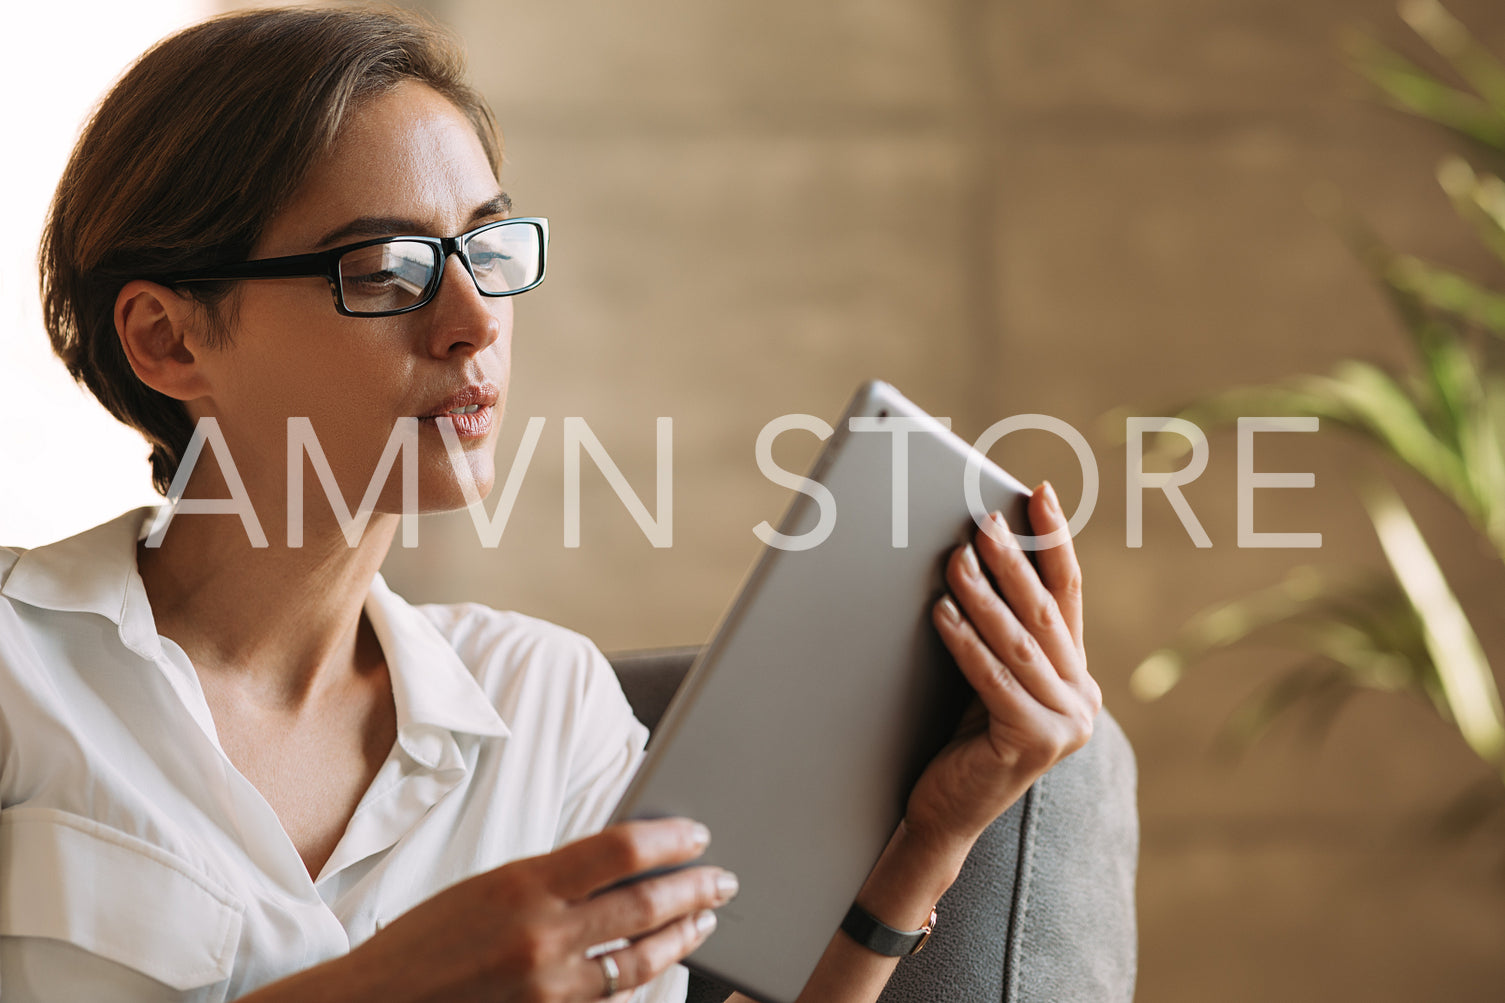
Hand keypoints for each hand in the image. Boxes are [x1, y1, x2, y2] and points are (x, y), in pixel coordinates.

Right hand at [344, 818, 735, 1002]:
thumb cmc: (427, 940)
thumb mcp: (488, 887)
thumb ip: (553, 878)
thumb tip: (623, 861)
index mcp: (523, 883)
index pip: (620, 850)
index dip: (669, 839)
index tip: (698, 835)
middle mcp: (541, 936)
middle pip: (643, 906)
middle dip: (693, 891)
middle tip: (722, 880)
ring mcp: (547, 988)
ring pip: (638, 960)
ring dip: (680, 938)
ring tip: (702, 920)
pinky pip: (610, 998)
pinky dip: (640, 978)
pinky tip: (657, 963)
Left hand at [903, 482, 1100, 857]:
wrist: (945, 814)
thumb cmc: (960, 738)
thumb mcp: (990, 677)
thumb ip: (1003, 630)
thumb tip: (976, 549)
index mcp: (1077, 675)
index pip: (1068, 594)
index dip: (1054, 542)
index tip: (1040, 494)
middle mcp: (1082, 698)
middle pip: (1045, 614)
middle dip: (1014, 563)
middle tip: (986, 522)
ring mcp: (1065, 725)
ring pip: (1019, 644)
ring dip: (985, 596)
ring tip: (956, 558)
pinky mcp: (1033, 743)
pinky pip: (993, 678)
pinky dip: (966, 642)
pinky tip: (942, 612)